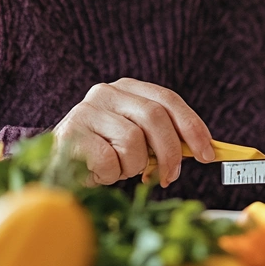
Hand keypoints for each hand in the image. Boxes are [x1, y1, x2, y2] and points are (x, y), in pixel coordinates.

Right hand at [52, 78, 213, 186]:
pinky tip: (99, 172)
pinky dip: (111, 174)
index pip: (169, 100)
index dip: (192, 127)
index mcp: (128, 88)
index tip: (208, 153)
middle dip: (170, 152)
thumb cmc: (104, 154)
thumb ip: (162, 138)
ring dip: (133, 166)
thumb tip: (203, 150)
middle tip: (171, 177)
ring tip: (120, 169)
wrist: (56, 167)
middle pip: (155, 117)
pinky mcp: (70, 134)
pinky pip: (109, 160)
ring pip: (133, 141)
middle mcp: (107, 92)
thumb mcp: (136, 140)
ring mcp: (86, 110)